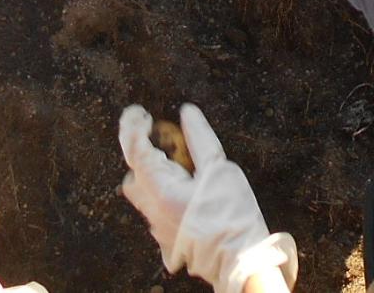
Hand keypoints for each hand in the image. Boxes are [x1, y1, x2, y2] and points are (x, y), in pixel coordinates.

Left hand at [119, 105, 297, 292]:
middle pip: (133, 176)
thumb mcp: (219, 167)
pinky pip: (157, 213)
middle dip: (143, 155)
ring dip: (154, 177)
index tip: (142, 114)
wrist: (240, 260)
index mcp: (159, 189)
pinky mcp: (167, 241)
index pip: (134, 151)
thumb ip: (199, 138)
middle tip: (164, 142)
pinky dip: (165, 196)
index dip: (134, 127)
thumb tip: (187, 113)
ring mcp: (158, 228)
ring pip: (143, 196)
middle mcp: (151, 210)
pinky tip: (187, 193)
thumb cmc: (231, 214)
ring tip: (179, 167)